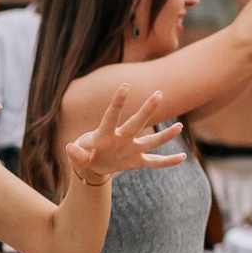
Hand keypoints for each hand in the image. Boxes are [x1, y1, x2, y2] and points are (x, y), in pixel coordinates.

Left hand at [63, 85, 185, 186]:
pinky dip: (167, 161)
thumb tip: (69, 148)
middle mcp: (122, 137)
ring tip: (179, 127)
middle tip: (159, 93)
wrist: (92, 166)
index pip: (111, 116)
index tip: (125, 86)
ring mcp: (131, 148)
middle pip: (136, 123)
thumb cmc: (83, 156)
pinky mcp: (137, 160)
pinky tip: (182, 157)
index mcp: (104, 134)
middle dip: (147, 110)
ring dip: (164, 135)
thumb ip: (75, 154)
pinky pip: (154, 161)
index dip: (117, 102)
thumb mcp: (76, 157)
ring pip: (150, 141)